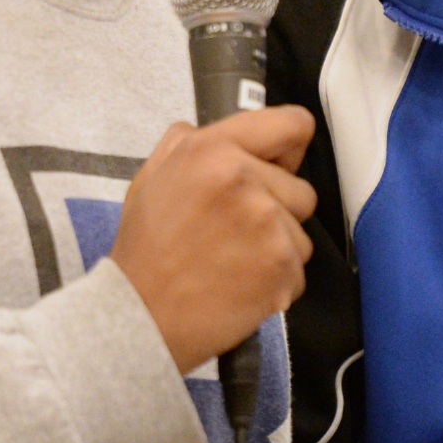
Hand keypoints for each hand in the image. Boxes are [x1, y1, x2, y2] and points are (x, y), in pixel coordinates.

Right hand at [112, 106, 316, 373]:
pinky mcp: (283, 267)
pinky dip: (277, 280)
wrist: (141, 316)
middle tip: (234, 231)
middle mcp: (245, 180)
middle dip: (276, 208)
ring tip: (234, 261)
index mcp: (212, 150)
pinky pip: (298, 268)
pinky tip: (241, 285)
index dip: (288, 150)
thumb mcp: (153, 175)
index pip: (294, 125)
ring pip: (301, 232)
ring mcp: (268, 225)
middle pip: (301, 189)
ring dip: (277, 247)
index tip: (277, 168)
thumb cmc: (146, 247)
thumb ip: (190, 142)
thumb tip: (233, 137)